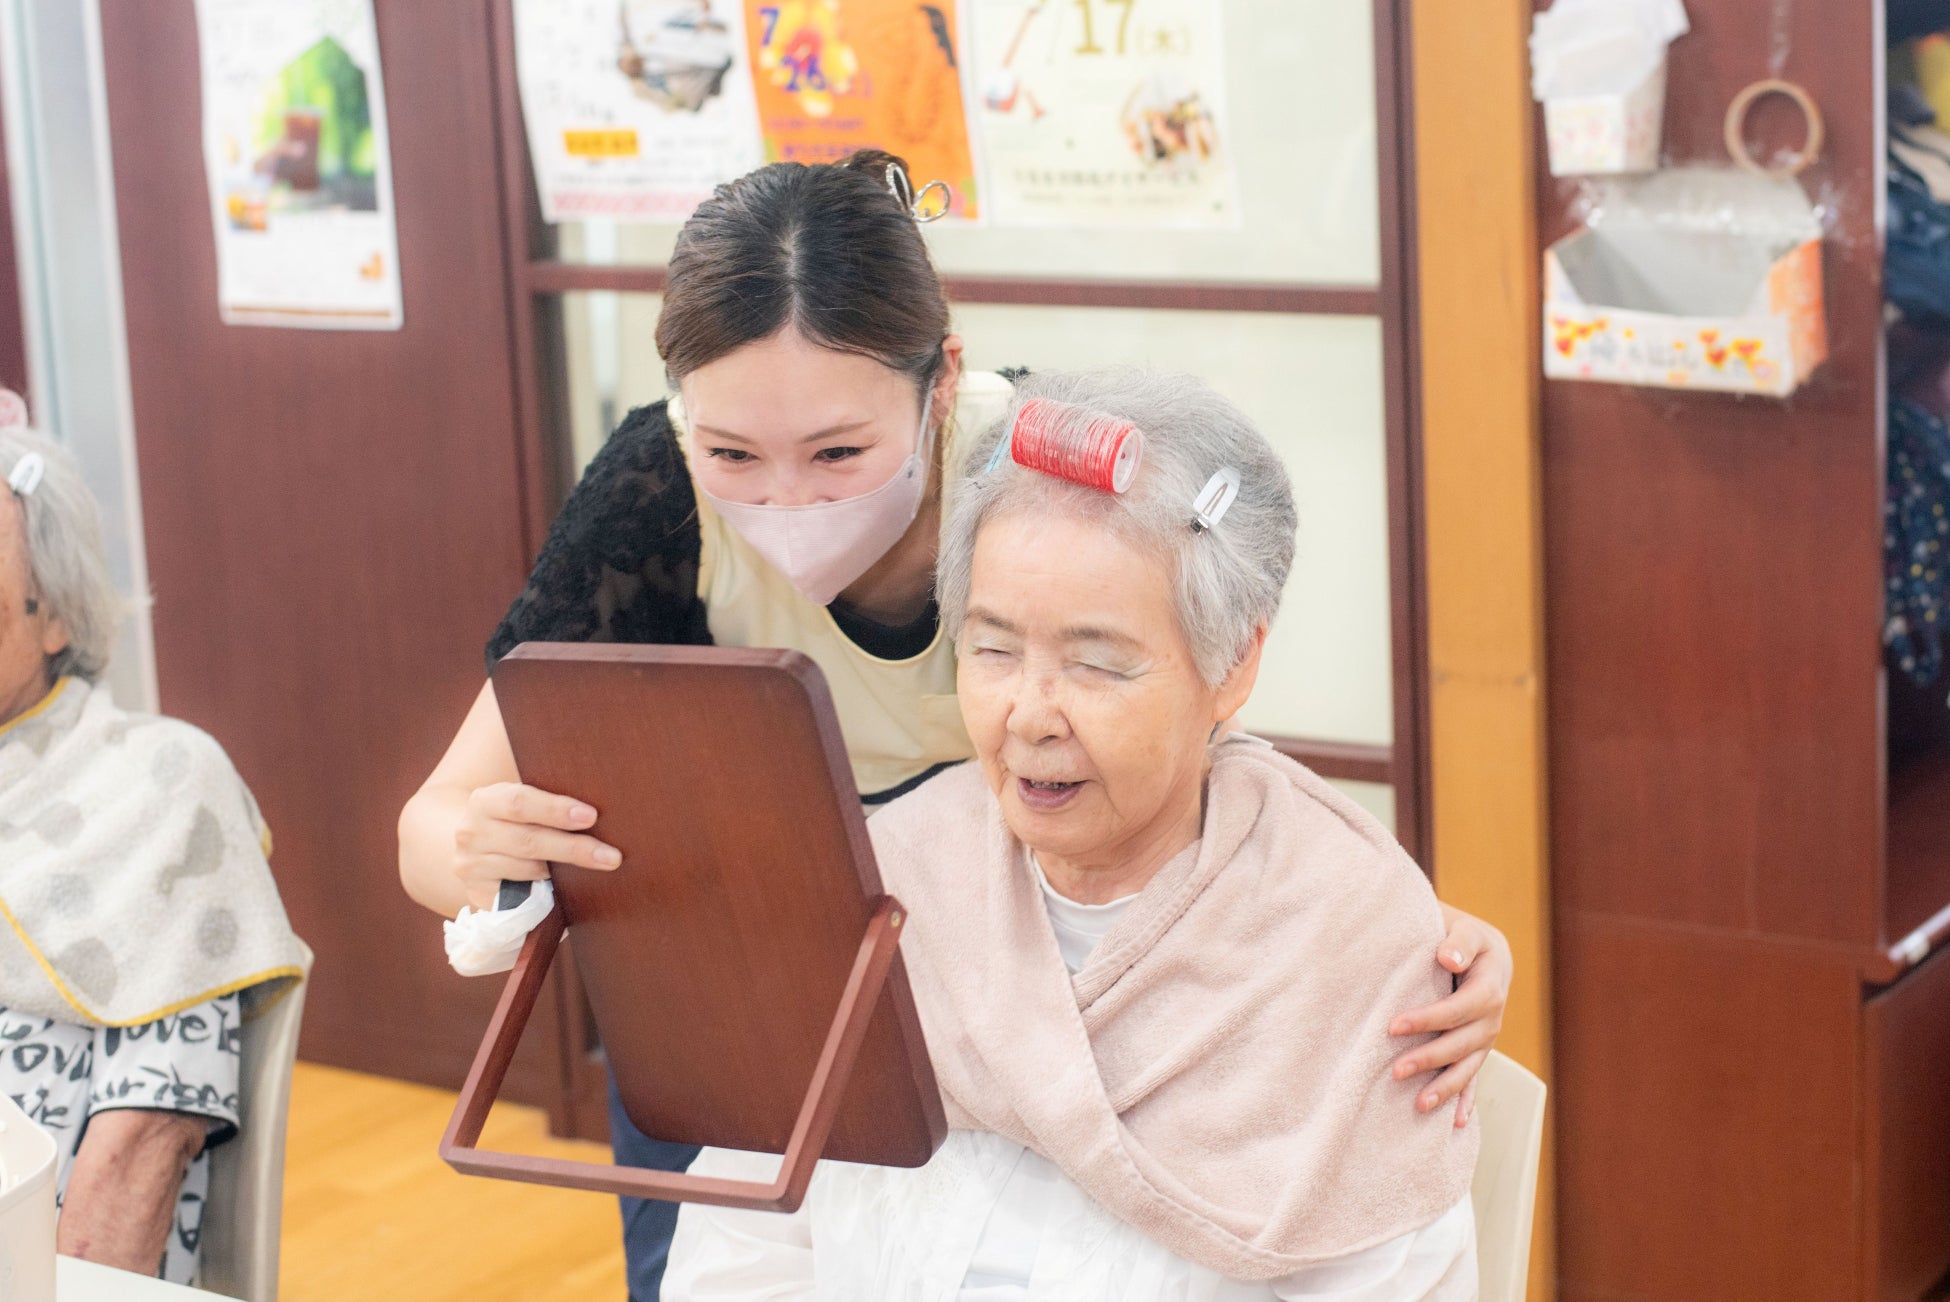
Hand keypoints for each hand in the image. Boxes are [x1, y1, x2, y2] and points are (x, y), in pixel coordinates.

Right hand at [453, 782, 619, 911]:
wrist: (471, 845)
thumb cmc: (511, 820)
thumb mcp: (519, 804)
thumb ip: (545, 805)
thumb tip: (595, 816)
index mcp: (485, 801)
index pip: (520, 802)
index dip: (555, 809)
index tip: (591, 816)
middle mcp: (472, 832)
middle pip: (528, 841)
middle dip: (574, 849)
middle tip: (610, 856)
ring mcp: (471, 865)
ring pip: (527, 870)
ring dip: (562, 873)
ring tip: (595, 868)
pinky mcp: (478, 893)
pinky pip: (520, 896)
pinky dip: (545, 890)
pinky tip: (564, 889)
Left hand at [1388, 905, 1511, 1127]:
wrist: (1486, 951)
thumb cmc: (1465, 938)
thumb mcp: (1465, 929)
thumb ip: (1458, 941)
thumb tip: (1449, 958)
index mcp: (1489, 986)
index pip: (1459, 1008)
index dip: (1429, 1019)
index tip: (1394, 1026)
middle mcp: (1492, 1017)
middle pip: (1462, 1043)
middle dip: (1430, 1059)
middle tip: (1396, 1071)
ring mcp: (1487, 1037)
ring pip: (1468, 1067)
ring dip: (1445, 1087)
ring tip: (1420, 1105)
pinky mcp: (1479, 1049)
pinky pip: (1474, 1078)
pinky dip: (1466, 1100)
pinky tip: (1457, 1124)